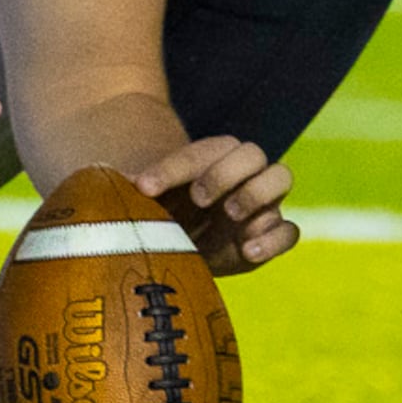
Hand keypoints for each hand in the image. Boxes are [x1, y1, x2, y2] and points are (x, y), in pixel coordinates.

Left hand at [135, 134, 297, 273]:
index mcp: (211, 160)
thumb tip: (111, 181)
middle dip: (225, 173)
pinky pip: (290, 230)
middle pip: (251, 153)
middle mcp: (242, 175)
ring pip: (280, 177)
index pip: (201, 152)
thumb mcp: (142, 206)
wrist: (181, 249)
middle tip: (198, 198)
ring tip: (230, 215)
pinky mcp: (269, 238)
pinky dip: (274, 238)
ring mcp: (261, 205)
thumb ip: (131, 192)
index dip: (172, 167)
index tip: (143, 187)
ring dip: (256, 193)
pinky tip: (247, 250)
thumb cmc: (159, 219)